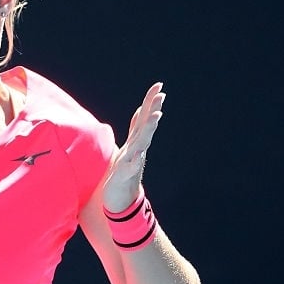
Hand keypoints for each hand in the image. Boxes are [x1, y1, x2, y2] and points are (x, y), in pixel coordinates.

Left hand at [103, 82, 164, 211]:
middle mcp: (137, 148)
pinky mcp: (126, 174)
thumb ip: (136, 129)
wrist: (121, 198)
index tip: (158, 85)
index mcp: (136, 140)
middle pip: (146, 125)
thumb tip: (141, 111)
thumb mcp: (129, 145)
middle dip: (153, 109)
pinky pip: (131, 166)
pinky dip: (135, 160)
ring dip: (148, 129)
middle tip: (162, 94)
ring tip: (156, 116)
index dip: (150, 101)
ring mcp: (133, 160)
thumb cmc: (124, 170)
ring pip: (142, 142)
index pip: (144, 117)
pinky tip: (137, 155)